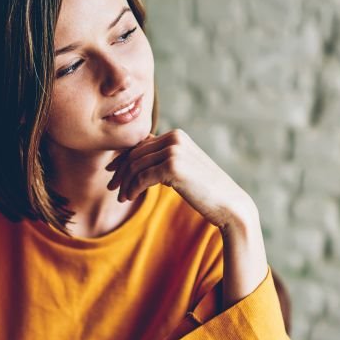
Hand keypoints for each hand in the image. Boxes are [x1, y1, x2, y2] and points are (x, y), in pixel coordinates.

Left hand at [105, 129, 256, 230]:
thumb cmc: (205, 189)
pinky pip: (141, 178)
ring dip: (125, 184)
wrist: (228, 203)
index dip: (122, 158)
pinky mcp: (172, 167)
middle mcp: (174, 139)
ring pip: (135, 166)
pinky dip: (132, 189)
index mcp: (176, 136)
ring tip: (122, 198)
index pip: (140, 144)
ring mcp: (174, 151)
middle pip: (134, 154)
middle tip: (111, 188)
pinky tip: (129, 198)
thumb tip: (137, 161)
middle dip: (120, 172)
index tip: (112, 172)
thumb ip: (163, 160)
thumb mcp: (183, 168)